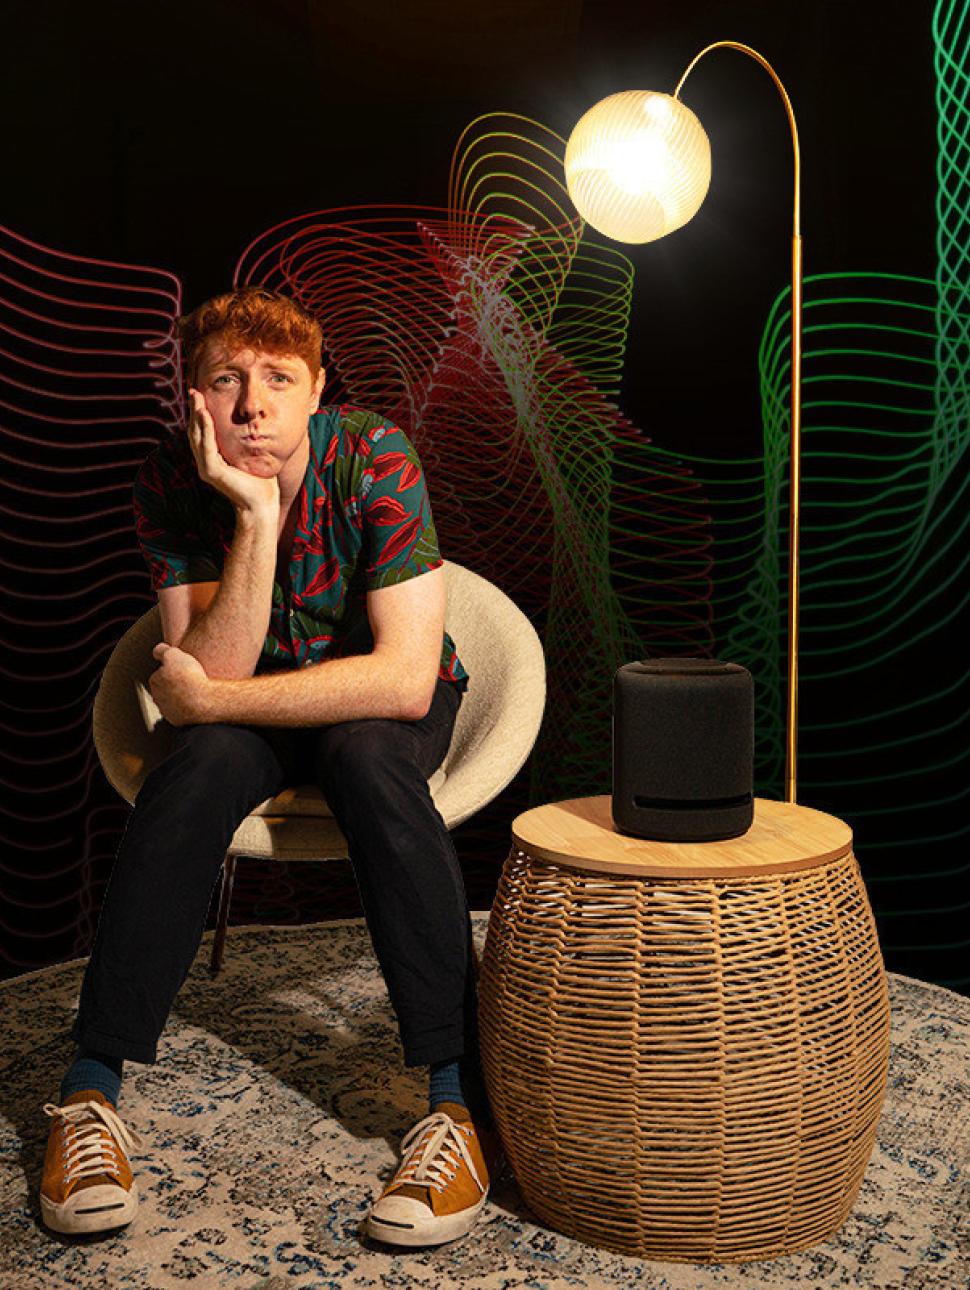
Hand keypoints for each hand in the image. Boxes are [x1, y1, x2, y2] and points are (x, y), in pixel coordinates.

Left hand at [149, 642, 211, 725]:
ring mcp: (168, 711)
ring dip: (181, 697)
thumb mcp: (174, 654)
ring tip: (196, 691)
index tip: (182, 669)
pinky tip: (198, 702)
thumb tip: (158, 651)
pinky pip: (182, 713)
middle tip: (189, 679)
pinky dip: (188, 708)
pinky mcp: (179, 721)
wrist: (204, 700)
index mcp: (155, 680)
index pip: (160, 672)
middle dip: (175, 684)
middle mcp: (158, 697)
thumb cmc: (189, 677)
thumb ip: (162, 650)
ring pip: (173, 701)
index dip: (172, 669)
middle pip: (165, 688)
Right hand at [186, 387, 280, 515]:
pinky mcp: (212, 472)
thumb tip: (254, 420)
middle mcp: (205, 462)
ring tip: (196, 399)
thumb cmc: (259, 480)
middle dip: (194, 410)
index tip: (198, 394)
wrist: (261, 502)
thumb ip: (245, 440)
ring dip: (196, 416)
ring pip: (197, 437)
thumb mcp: (250, 454)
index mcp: (212, 458)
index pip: (201, 431)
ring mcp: (206, 468)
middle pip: (195, 431)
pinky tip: (205, 416)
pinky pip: (207, 447)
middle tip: (193, 391)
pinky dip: (206, 430)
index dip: (198, 413)